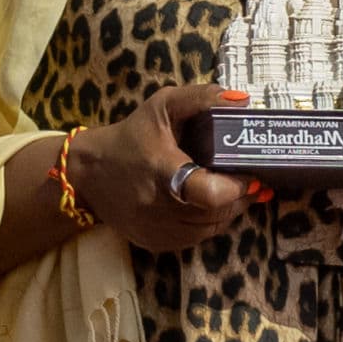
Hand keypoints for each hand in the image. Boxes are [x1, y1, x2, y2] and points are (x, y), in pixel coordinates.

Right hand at [69, 84, 258, 251]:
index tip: (253, 175)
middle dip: (241, 198)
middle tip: (253, 181)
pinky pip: (195, 238)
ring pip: (210, 229)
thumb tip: (241, 100)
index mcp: (162, 171)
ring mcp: (157, 230)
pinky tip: (214, 206)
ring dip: (230, 212)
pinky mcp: (155, 243)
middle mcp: (159, 207)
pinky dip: (210, 224)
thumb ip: (201, 98)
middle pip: (216, 213)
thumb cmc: (132, 136)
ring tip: (238, 192)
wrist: (88, 172)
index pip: (208, 193)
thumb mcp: (163, 106)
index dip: (237, 187)